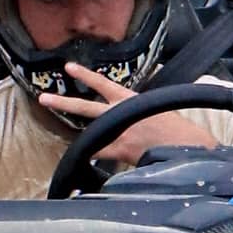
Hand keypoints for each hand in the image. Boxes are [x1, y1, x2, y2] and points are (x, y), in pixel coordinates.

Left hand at [38, 62, 219, 162]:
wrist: (188, 144)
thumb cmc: (178, 128)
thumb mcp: (159, 108)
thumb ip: (140, 110)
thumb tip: (132, 115)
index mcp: (131, 100)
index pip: (104, 84)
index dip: (85, 76)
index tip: (68, 68)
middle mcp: (121, 114)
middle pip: (86, 108)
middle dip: (64, 103)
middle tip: (43, 98)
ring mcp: (119, 133)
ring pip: (90, 134)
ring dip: (76, 138)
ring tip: (63, 146)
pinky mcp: (122, 152)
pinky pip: (100, 155)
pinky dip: (93, 158)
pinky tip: (80, 164)